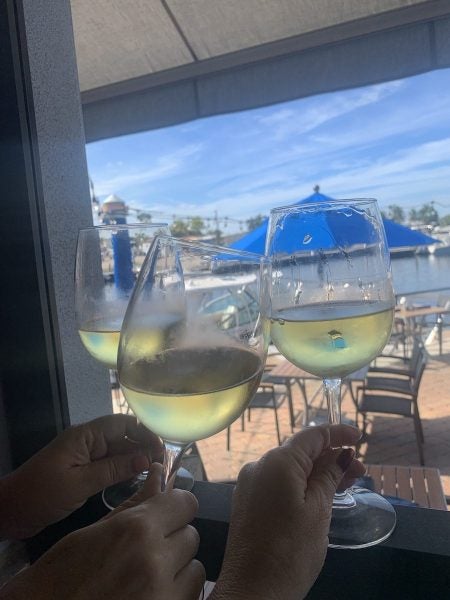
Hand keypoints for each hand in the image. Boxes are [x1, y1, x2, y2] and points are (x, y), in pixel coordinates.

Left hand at [1, 414, 162, 538]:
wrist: (11, 511)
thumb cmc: (41, 494)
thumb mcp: (80, 482)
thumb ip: (114, 469)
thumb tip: (145, 459)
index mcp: (85, 436)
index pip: (121, 424)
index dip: (144, 432)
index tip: (163, 447)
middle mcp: (88, 442)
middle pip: (122, 437)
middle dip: (143, 446)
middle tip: (163, 464)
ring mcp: (85, 456)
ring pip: (118, 451)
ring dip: (135, 459)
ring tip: (156, 472)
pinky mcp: (83, 471)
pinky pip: (109, 465)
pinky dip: (124, 470)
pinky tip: (137, 479)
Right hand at [1, 464, 204, 599]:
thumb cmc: (60, 575)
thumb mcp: (94, 531)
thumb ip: (135, 504)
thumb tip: (157, 474)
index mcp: (137, 529)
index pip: (186, 504)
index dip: (175, 507)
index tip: (167, 514)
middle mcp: (155, 560)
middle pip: (190, 535)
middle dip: (172, 539)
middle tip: (147, 549)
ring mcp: (163, 594)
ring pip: (195, 568)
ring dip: (178, 569)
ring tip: (147, 575)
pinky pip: (189, 595)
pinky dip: (176, 591)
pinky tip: (150, 592)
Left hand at [211, 424, 364, 599]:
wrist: (252, 591)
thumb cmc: (290, 551)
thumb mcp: (318, 512)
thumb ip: (329, 477)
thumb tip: (341, 455)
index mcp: (277, 462)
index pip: (311, 436)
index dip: (337, 433)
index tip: (358, 437)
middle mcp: (259, 466)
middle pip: (300, 451)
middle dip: (331, 456)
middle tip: (360, 469)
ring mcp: (251, 484)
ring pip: (290, 468)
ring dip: (317, 471)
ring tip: (347, 482)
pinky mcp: (249, 501)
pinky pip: (279, 482)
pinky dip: (301, 484)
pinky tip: (320, 494)